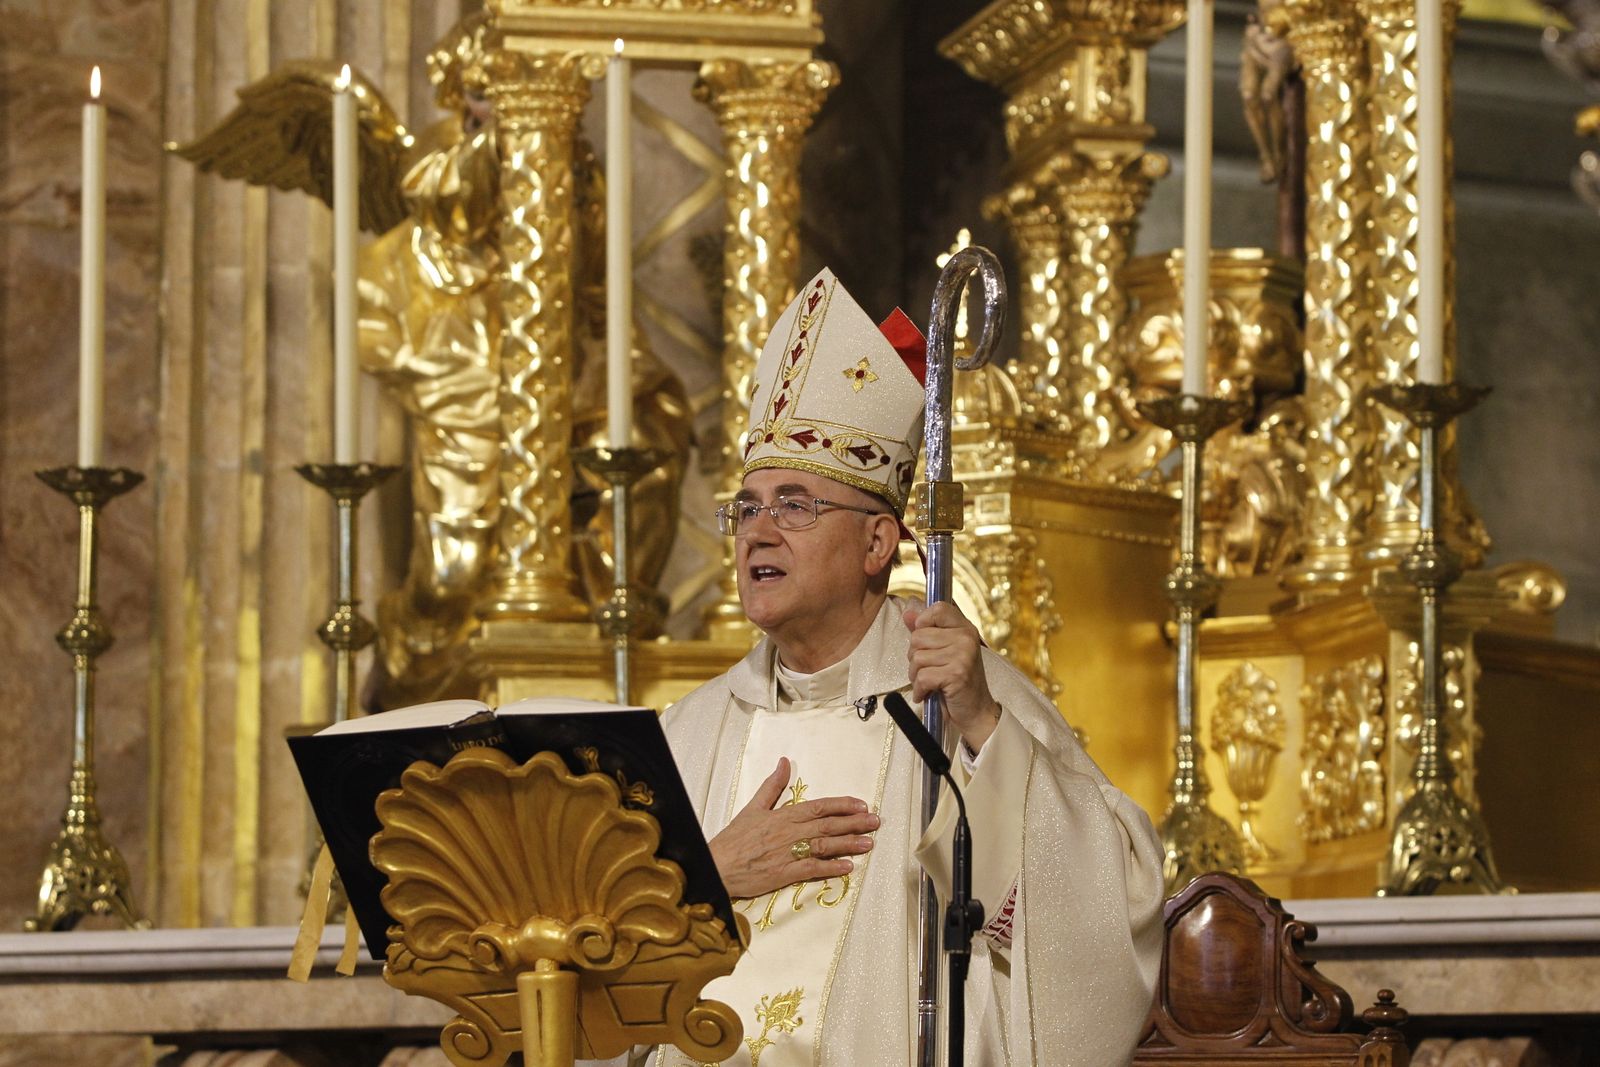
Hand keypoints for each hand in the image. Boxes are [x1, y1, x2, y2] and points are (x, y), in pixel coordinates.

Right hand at [708, 757, 878, 898]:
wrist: (716, 864)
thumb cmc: (734, 839)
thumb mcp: (752, 807)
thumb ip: (772, 786)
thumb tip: (784, 762)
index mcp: (783, 815)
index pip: (819, 807)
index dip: (842, 805)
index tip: (862, 805)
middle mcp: (789, 833)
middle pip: (827, 825)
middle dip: (854, 823)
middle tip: (876, 822)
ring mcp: (787, 854)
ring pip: (824, 846)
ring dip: (848, 844)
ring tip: (869, 843)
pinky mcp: (784, 874)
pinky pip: (811, 869)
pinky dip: (830, 868)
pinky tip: (847, 867)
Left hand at [903, 602, 1001, 753]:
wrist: (976, 712)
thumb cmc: (957, 682)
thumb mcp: (945, 652)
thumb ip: (927, 631)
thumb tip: (908, 614)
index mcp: (965, 628)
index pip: (938, 608)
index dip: (922, 621)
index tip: (924, 641)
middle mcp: (966, 637)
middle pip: (918, 637)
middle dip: (915, 657)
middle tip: (928, 670)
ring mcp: (963, 655)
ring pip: (917, 658)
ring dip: (916, 675)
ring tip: (929, 683)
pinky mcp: (957, 674)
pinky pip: (922, 676)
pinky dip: (920, 689)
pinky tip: (927, 693)